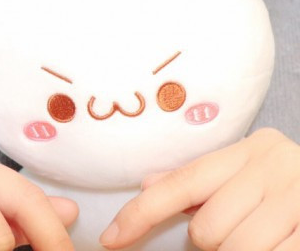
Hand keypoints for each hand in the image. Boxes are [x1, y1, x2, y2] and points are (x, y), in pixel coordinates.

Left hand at [99, 128, 299, 249]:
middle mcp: (274, 167)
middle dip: (214, 247)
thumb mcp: (250, 175)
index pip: (180, 184)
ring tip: (264, 240)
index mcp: (249, 151)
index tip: (111, 240)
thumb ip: (202, 183)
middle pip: (209, 232)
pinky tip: (281, 243)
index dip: (140, 214)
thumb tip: (148, 184)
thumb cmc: (294, 189)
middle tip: (244, 236)